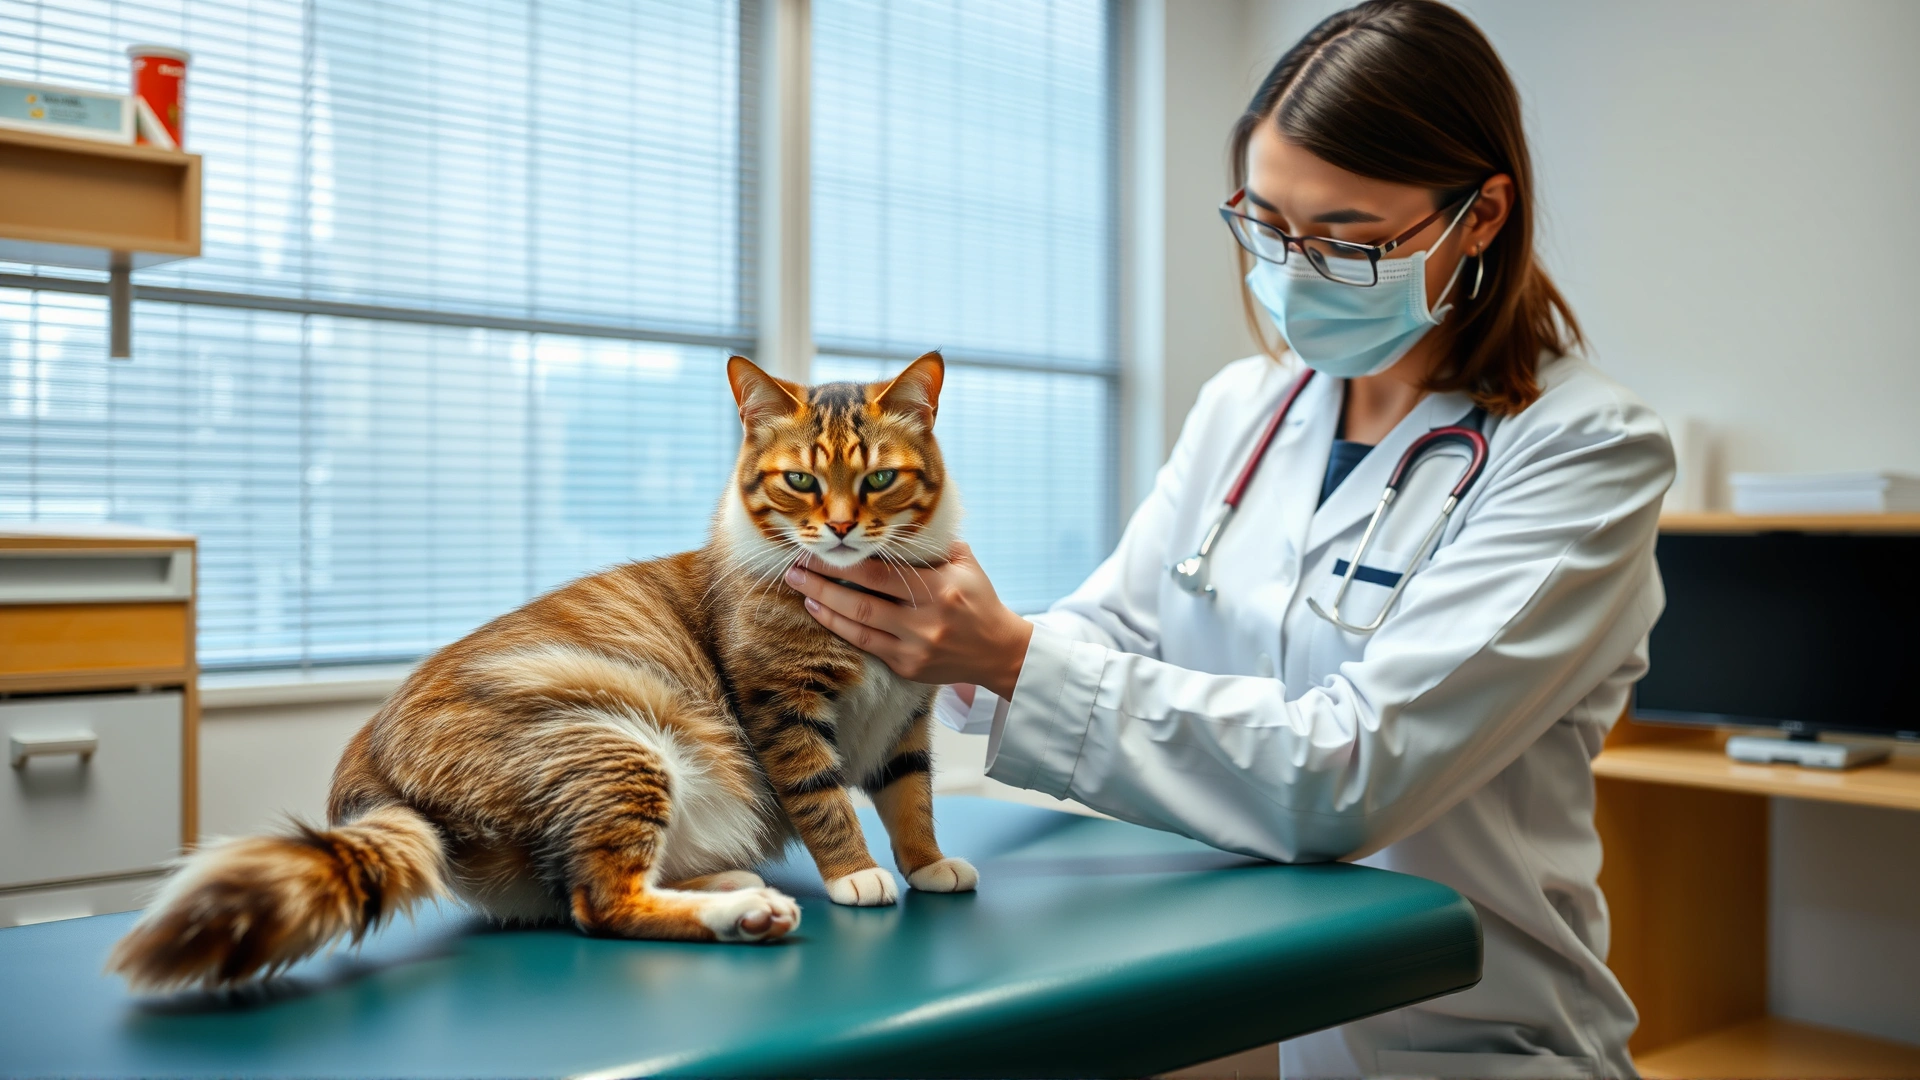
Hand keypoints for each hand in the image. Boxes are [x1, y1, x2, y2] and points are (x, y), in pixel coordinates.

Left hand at [782, 542, 1032, 698]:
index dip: (848, 562)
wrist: (998, 651)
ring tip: (800, 588)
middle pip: (863, 600)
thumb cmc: (978, 599)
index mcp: (940, 588)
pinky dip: (840, 628)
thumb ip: (932, 545)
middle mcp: (925, 621)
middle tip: (794, 567)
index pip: (883, 574)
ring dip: (824, 606)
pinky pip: (865, 645)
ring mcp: (915, 647)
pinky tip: (821, 612)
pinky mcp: (908, 667)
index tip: (823, 548)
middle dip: (823, 583)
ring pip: (859, 626)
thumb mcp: (965, 563)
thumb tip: (896, 521)